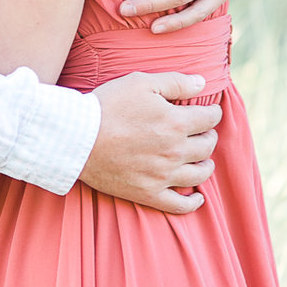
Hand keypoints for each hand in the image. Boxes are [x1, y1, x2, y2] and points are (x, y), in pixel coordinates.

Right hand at [82, 72, 219, 214]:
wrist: (74, 138)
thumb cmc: (106, 106)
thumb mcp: (140, 82)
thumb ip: (175, 82)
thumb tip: (203, 82)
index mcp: (176, 122)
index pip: (210, 118)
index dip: (212, 112)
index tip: (207, 111)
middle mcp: (175, 151)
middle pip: (207, 146)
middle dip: (208, 135)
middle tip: (199, 132)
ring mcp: (163, 175)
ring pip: (200, 174)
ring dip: (205, 164)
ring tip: (200, 159)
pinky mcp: (148, 193)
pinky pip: (180, 205)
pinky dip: (193, 202)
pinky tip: (197, 196)